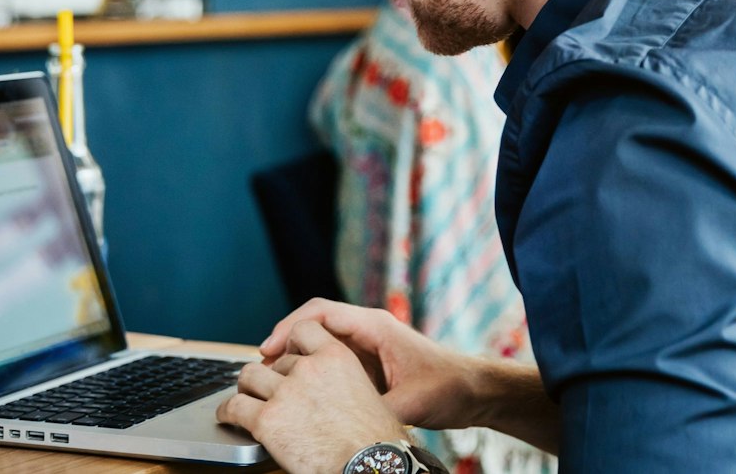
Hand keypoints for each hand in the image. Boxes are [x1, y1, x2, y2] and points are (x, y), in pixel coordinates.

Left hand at [218, 318, 407, 473]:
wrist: (368, 466)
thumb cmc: (376, 444)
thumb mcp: (370, 396)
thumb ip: (344, 383)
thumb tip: (333, 392)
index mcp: (336, 358)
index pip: (303, 330)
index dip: (292, 344)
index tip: (289, 356)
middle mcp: (309, 369)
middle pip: (276, 361)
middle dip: (273, 377)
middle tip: (272, 393)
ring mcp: (285, 393)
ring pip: (249, 376)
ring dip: (247, 388)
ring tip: (246, 399)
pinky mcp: (266, 420)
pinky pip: (234, 407)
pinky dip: (227, 411)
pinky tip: (228, 416)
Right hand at [253, 299, 480, 431]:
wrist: (474, 391)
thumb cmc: (449, 387)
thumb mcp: (410, 401)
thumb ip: (374, 408)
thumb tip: (342, 423)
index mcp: (375, 326)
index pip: (321, 313)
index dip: (289, 328)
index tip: (268, 349)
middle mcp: (368, 329)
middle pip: (314, 321)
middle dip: (285, 339)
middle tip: (261, 365)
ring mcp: (367, 344)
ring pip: (320, 338)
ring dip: (296, 354)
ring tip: (273, 377)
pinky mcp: (368, 362)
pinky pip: (330, 357)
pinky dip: (310, 366)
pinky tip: (299, 387)